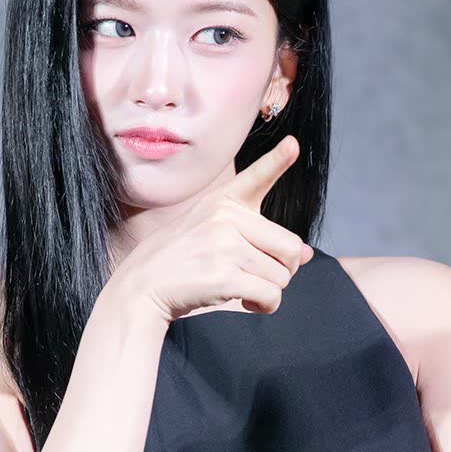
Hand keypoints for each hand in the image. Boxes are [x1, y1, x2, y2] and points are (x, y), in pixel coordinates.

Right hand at [112, 135, 313, 322]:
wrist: (142, 285)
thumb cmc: (181, 261)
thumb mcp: (215, 236)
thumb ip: (261, 240)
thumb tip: (308, 255)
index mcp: (223, 203)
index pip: (257, 178)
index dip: (278, 161)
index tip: (293, 145)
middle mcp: (226, 219)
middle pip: (292, 247)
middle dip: (283, 269)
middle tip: (259, 275)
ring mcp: (225, 246)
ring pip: (282, 275)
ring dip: (269, 290)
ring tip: (243, 288)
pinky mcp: (224, 276)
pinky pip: (271, 295)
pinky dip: (265, 306)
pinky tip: (245, 302)